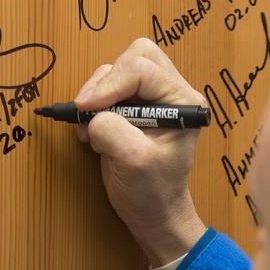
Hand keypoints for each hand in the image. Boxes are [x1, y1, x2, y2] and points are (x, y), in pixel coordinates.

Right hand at [74, 38, 207, 265]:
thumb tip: (90, 113)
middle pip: (135, 56)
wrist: (154, 213)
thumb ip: (112, 130)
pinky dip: (92, 103)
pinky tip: (90, 130)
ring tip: (88, 129)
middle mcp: (171, 92)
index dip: (110, 85)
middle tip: (88, 110)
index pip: (142, 69)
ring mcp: (151, 98)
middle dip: (106, 80)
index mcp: (183, 100)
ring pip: (116, 69)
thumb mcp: (133, 162)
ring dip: (95, 94)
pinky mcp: (132, 106)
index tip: (86, 109)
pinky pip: (107, 87)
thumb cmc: (153, 192)